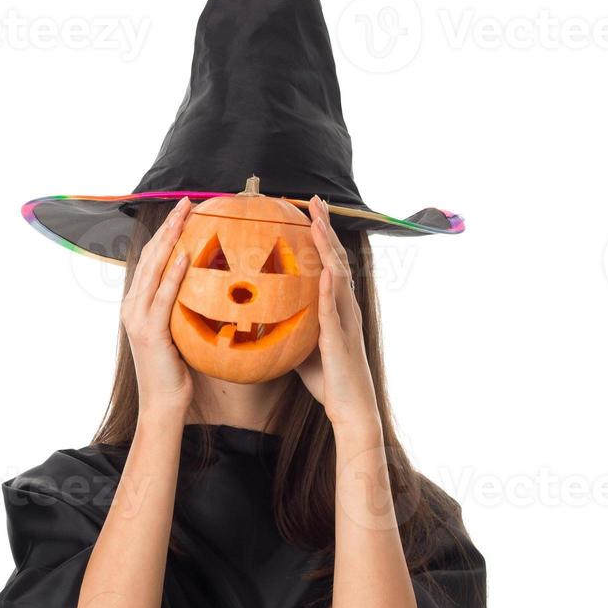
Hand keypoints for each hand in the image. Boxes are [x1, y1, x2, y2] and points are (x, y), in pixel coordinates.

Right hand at [121, 198, 194, 412]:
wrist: (162, 404)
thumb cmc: (176, 372)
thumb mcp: (180, 332)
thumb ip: (184, 308)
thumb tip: (210, 288)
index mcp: (137, 304)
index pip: (152, 260)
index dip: (167, 233)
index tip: (185, 212)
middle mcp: (132, 306)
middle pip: (150, 256)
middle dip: (169, 226)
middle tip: (187, 202)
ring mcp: (137, 317)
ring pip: (154, 269)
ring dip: (171, 239)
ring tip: (185, 216)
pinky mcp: (149, 330)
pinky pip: (163, 296)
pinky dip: (174, 273)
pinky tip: (186, 254)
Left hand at [294, 196, 381, 435]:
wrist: (349, 407)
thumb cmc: (326, 378)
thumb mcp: (299, 343)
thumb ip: (287, 323)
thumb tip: (258, 313)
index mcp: (335, 305)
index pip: (327, 262)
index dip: (319, 237)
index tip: (308, 212)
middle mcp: (344, 306)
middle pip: (336, 259)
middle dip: (325, 229)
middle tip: (316, 201)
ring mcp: (344, 320)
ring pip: (337, 275)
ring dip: (327, 247)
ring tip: (318, 221)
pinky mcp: (339, 338)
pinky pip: (333, 309)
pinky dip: (328, 288)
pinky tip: (321, 272)